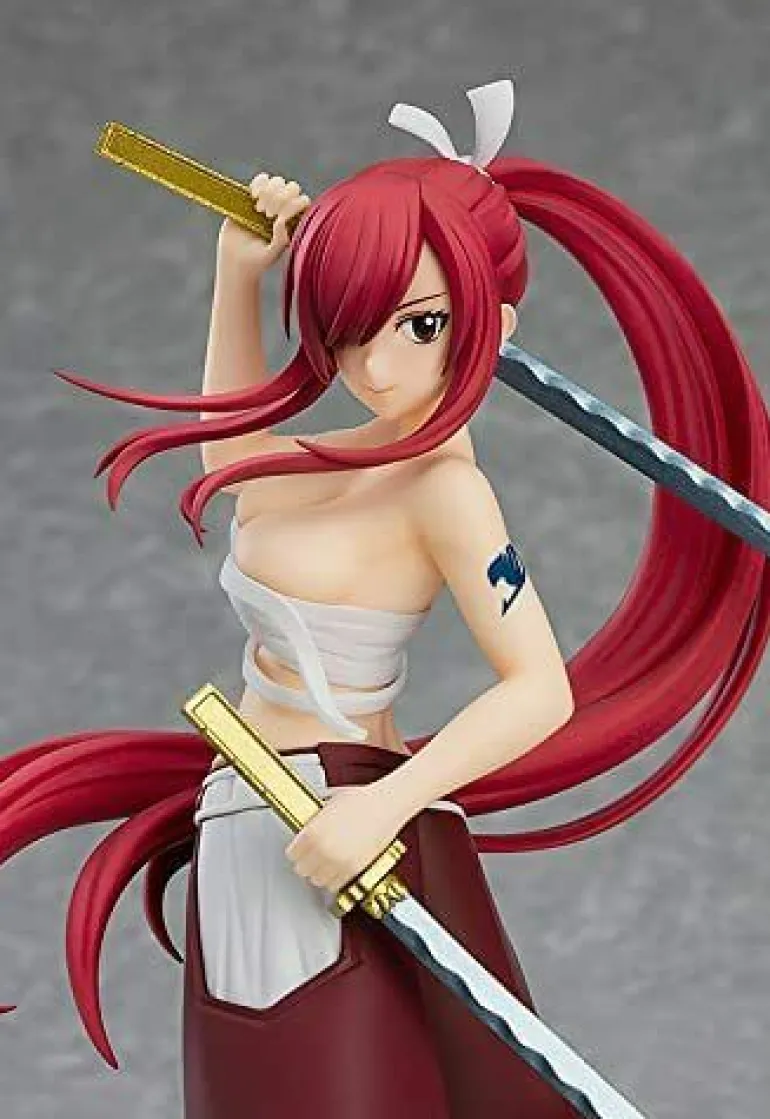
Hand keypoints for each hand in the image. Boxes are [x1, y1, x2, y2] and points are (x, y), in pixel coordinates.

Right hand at [217, 172, 310, 274]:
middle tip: (267, 215)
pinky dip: (259, 183)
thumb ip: (281, 240)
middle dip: (280, 198)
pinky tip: (254, 196)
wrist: (235, 261)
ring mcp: (269, 201)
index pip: (303, 202)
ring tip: (259, 209)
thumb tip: (282, 220)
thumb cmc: (256, 261)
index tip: (278, 220)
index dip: (292, 205)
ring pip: (278, 182)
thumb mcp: (272, 254)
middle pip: (292, 188)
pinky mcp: (252, 196)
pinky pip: (261, 180)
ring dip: (270, 192)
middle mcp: (284, 210)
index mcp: (294, 222)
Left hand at [285, 784, 409, 894]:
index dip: (297, 851)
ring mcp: (338, 863)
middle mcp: (322, 850)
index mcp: (312, 833)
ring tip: (325, 863)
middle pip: (302, 870)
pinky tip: (337, 868)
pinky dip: (334, 879)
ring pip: (317, 880)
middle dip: (307, 862)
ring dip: (320, 873)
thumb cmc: (361, 801)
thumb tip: (305, 827)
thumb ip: (313, 821)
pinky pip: (335, 885)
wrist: (386, 806)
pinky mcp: (353, 871)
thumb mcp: (328, 804)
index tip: (300, 850)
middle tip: (312, 856)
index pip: (292, 854)